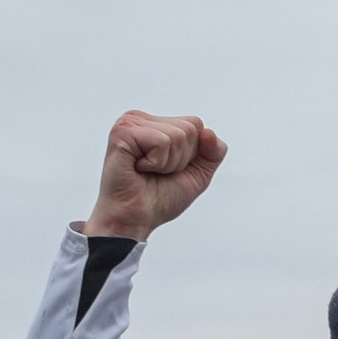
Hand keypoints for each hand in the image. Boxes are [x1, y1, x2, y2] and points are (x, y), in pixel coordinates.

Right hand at [82, 111, 226, 241]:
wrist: (135, 219)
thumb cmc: (159, 199)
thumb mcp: (199, 174)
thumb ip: (214, 151)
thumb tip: (208, 131)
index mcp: (156, 124)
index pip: (196, 124)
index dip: (191, 154)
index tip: (168, 168)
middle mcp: (142, 119)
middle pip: (189, 128)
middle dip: (180, 159)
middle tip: (156, 172)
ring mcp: (130, 123)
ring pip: (178, 135)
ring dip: (167, 163)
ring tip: (146, 171)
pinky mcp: (123, 133)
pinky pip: (161, 142)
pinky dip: (156, 163)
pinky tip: (138, 169)